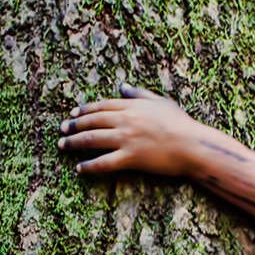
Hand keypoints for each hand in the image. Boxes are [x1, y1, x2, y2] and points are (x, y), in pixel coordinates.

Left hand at [57, 83, 208, 176]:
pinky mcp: (130, 158)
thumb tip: (122, 86)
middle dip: (74, 125)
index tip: (73, 113)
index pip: (101, 106)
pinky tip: (79, 168)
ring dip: (74, 143)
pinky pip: (104, 163)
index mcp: (132, 106)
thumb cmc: (181, 123)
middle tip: (62, 130)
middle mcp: (125, 121)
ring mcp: (126, 139)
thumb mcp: (161, 102)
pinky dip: (89, 165)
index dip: (84, 110)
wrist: (192, 145)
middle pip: (92, 121)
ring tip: (62, 146)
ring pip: (92, 139)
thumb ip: (139, 93)